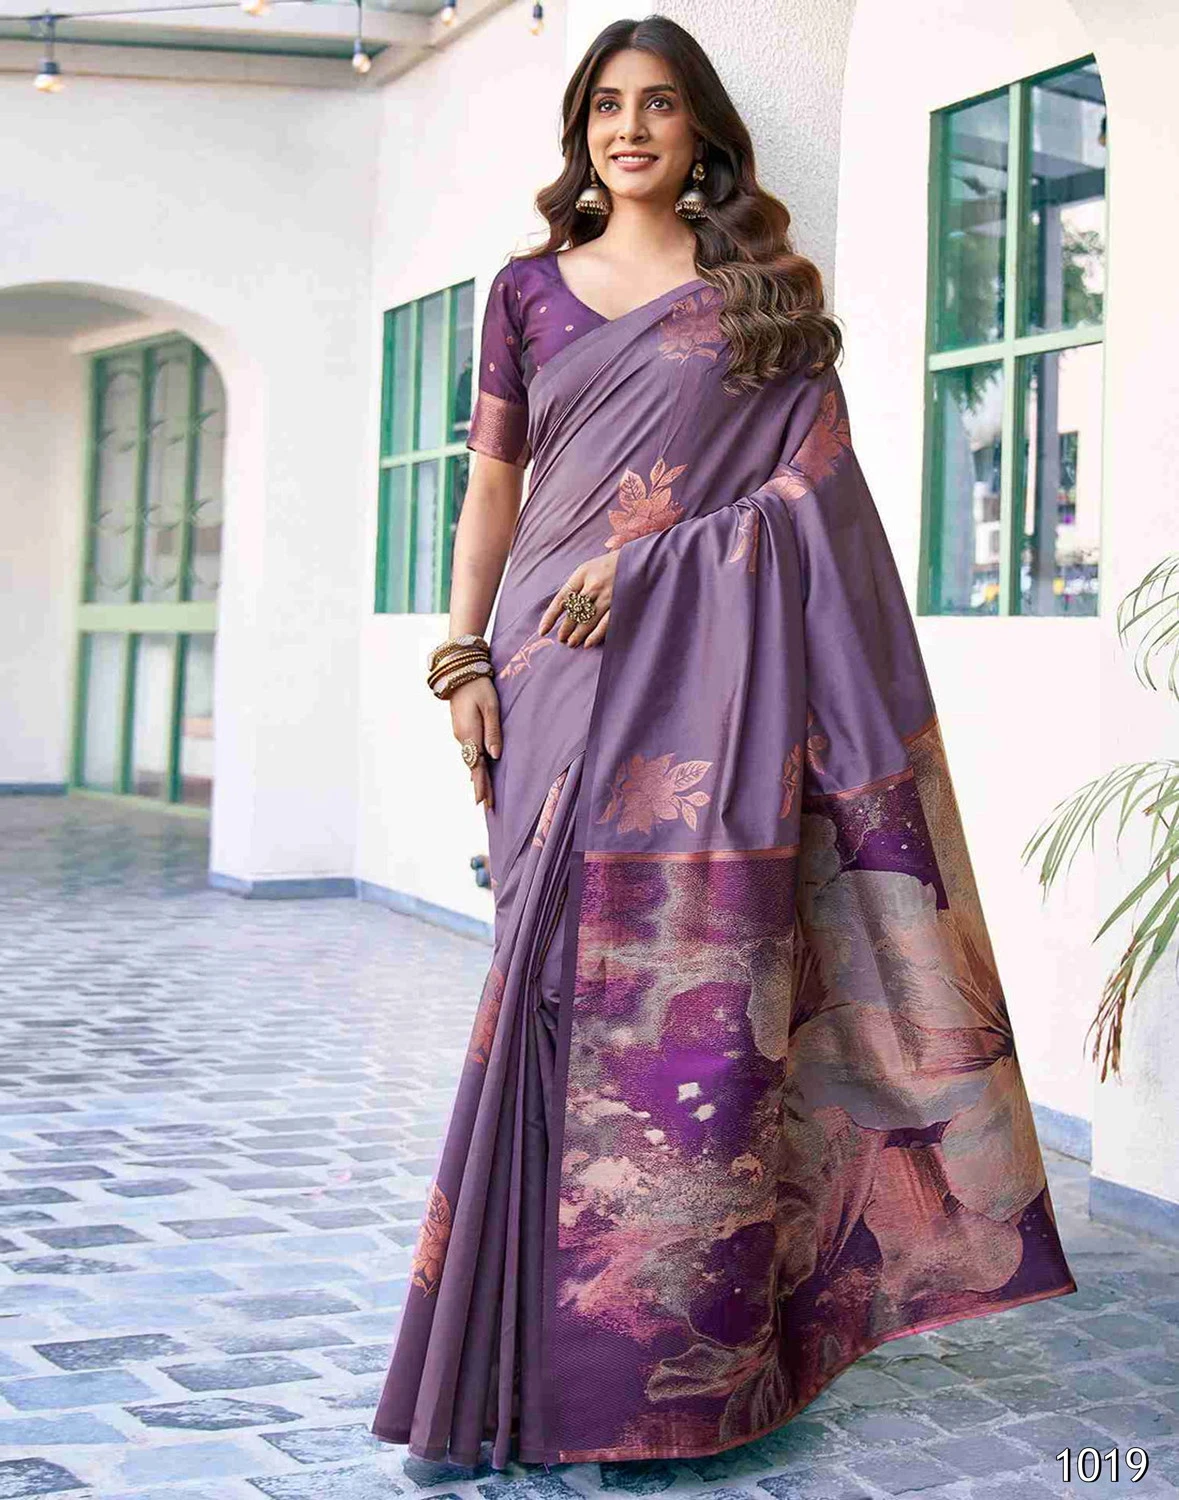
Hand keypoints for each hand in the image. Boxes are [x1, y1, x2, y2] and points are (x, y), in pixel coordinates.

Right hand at [450, 676, 501, 810]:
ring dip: (477, 777)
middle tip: (486, 806)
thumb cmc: (479, 688)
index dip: (481, 784)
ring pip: (470, 760)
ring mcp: (460, 734)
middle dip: (480, 786)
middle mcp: (462, 738)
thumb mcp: (491, 707)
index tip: (483, 801)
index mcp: (470, 734)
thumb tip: (495, 756)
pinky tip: (477, 772)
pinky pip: (469, 752)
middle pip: (473, 766)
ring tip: (484, 795)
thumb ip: (493, 732)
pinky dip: (474, 765)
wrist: (460, 673)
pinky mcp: (462, 730)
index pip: (477, 765)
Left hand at [537, 551, 618, 646]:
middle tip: (561, 639)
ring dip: (577, 634)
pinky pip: (605, 623)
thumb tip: (562, 606)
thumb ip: (576, 584)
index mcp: (582, 574)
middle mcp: (593, 585)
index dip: (550, 616)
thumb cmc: (610, 564)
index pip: (561, 598)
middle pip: (573, 612)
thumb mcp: (589, 567)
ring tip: (571, 643)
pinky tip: (587, 643)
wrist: (639, 558)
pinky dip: (595, 635)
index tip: (543, 630)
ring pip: (587, 620)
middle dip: (565, 628)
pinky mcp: (620, 604)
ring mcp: (607, 595)